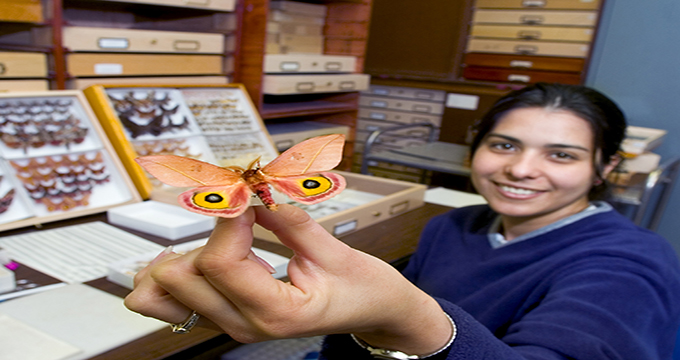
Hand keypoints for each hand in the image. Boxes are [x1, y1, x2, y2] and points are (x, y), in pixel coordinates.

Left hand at [124, 204, 451, 354]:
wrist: (374, 313)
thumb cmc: (363, 289)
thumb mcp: (335, 251)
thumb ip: (289, 221)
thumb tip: (253, 191)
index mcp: (275, 312)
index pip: (219, 263)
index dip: (227, 218)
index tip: (247, 195)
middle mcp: (245, 324)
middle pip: (179, 278)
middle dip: (206, 234)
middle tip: (239, 212)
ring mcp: (232, 324)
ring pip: (164, 292)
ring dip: (187, 252)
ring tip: (226, 234)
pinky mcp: (227, 316)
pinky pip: (175, 299)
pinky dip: (179, 271)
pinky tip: (204, 252)